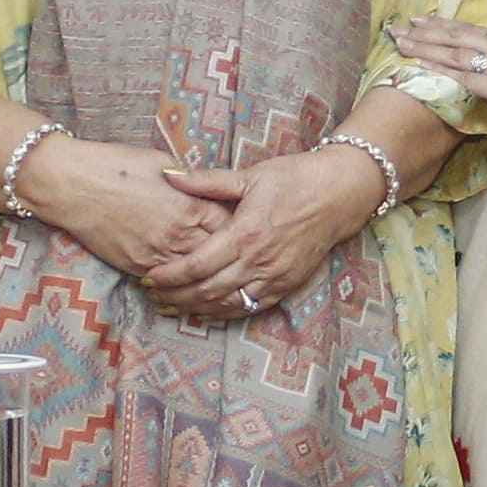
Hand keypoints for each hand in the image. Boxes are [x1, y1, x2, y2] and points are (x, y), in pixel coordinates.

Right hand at [16, 134, 222, 288]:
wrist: (74, 185)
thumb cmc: (116, 166)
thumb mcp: (163, 163)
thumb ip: (189, 181)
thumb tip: (204, 188)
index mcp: (190, 206)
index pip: (230, 225)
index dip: (239, 228)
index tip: (246, 228)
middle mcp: (178, 235)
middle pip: (218, 255)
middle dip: (229, 256)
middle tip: (240, 257)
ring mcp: (157, 255)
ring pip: (194, 275)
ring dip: (207, 275)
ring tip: (221, 277)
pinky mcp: (136, 266)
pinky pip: (166, 282)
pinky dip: (179, 283)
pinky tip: (188, 284)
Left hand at [138, 146, 387, 322]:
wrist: (339, 195)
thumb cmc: (294, 179)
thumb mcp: (249, 175)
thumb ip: (205, 180)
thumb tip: (168, 173)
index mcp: (245, 233)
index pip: (197, 265)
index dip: (169, 275)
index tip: (148, 276)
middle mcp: (258, 261)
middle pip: (206, 290)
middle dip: (175, 296)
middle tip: (151, 294)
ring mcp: (274, 277)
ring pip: (226, 305)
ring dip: (195, 308)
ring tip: (170, 306)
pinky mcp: (286, 286)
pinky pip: (249, 308)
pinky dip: (224, 313)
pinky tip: (205, 311)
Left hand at [385, 16, 486, 136]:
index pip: (470, 31)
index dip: (443, 25)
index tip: (421, 19)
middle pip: (455, 36)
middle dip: (425, 31)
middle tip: (397, 26)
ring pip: (454, 52)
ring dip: (424, 46)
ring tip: (400, 40)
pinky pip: (463, 77)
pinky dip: (439, 70)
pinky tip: (420, 67)